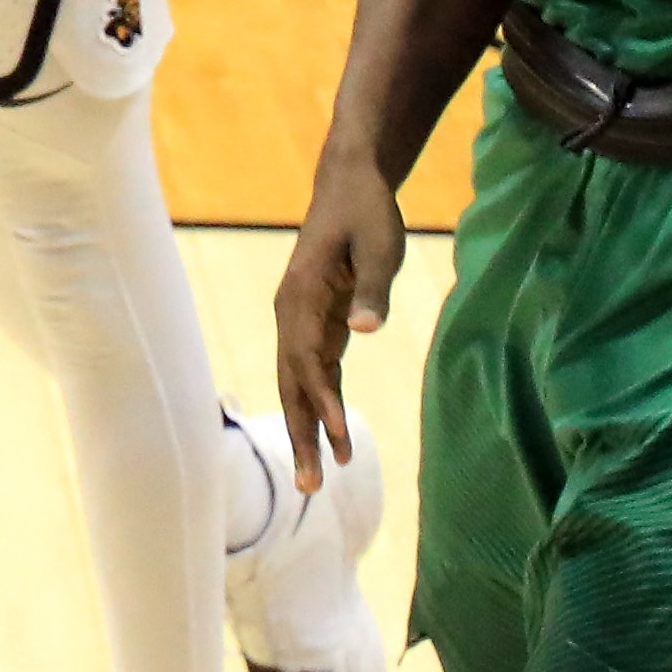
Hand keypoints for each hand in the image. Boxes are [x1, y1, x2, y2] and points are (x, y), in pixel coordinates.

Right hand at [271, 168, 410, 496]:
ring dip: (306, 429)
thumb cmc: (367, 212)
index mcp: (302, 293)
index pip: (306, 356)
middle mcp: (291, 312)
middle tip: (311, 486)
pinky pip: (313, 374)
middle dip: (300, 434)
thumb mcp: (380, 245)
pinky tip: (335, 438)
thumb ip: (373, 289)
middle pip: (290, 382)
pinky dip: (322, 407)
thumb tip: (365, 331)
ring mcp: (299, 320)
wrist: (349, 184)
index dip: (319, 398)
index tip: (336, 434)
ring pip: (297, 384)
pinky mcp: (316, 323)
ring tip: (318, 479)